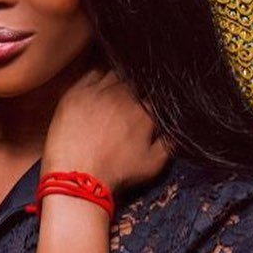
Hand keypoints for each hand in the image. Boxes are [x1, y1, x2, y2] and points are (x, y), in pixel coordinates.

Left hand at [42, 67, 172, 193]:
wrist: (78, 177)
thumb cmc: (115, 174)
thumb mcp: (152, 165)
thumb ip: (169, 144)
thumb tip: (174, 131)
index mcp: (145, 111)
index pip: (153, 97)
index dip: (149, 104)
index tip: (145, 110)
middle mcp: (124, 96)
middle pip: (135, 83)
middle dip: (134, 91)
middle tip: (127, 105)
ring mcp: (100, 92)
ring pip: (115, 75)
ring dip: (118, 82)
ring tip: (114, 96)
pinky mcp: (78, 93)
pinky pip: (93, 75)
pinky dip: (98, 79)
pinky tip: (97, 90)